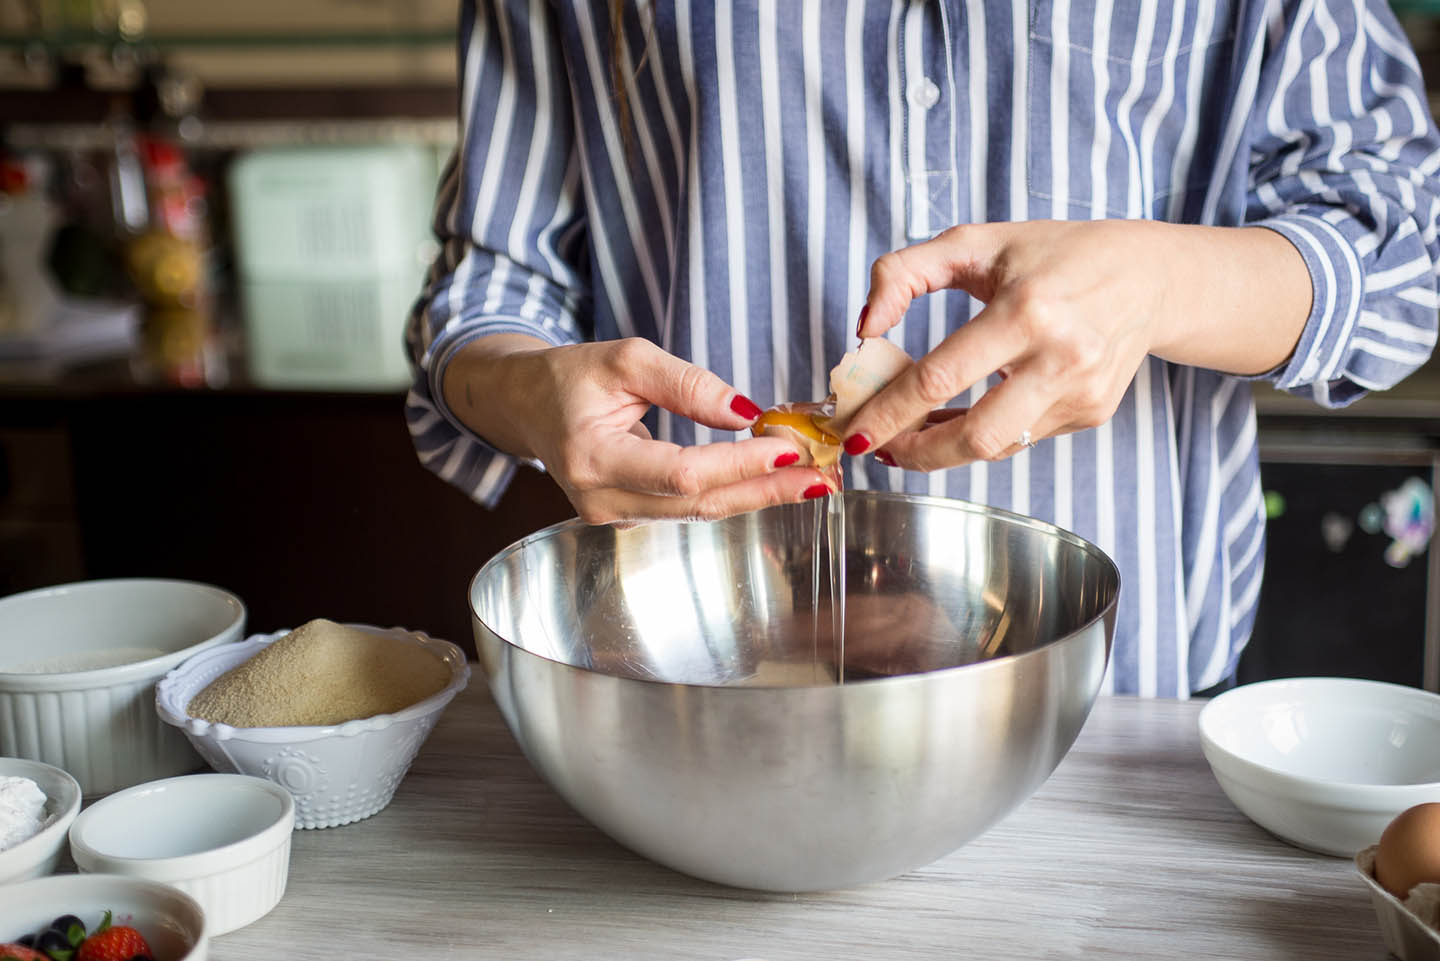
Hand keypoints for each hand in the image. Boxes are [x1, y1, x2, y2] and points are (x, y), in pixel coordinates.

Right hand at [443, 335, 833, 523]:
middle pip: (697, 503)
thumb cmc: (572, 376)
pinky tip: (773, 479)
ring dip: (758, 493)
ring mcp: (613, 518)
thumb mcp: (625, 358)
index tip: (788, 446)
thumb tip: (746, 411)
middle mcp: (600, 501)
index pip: (681, 471)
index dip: (737, 463)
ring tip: (812, 478)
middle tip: (822, 476)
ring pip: (699, 512)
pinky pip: (690, 508)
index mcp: (592, 459)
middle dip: (764, 487)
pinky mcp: (630, 518)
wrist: (529, 405)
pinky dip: (734, 492)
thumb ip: (687, 383)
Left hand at [843, 219, 1309, 469]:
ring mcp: (1081, 392)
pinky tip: (961, 418)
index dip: (888, 412)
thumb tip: (864, 328)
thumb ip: (905, 273)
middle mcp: (1060, 357)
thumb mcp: (976, 242)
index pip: (939, 378)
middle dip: (914, 453)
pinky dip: (982, 435)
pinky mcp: (1092, 414)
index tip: (854, 431)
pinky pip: (1021, 438)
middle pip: (973, 436)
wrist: (1149, 276)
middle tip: (878, 449)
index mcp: (1025, 309)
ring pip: (996, 447)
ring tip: (911, 437)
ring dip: (943, 451)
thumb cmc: (1055, 254)